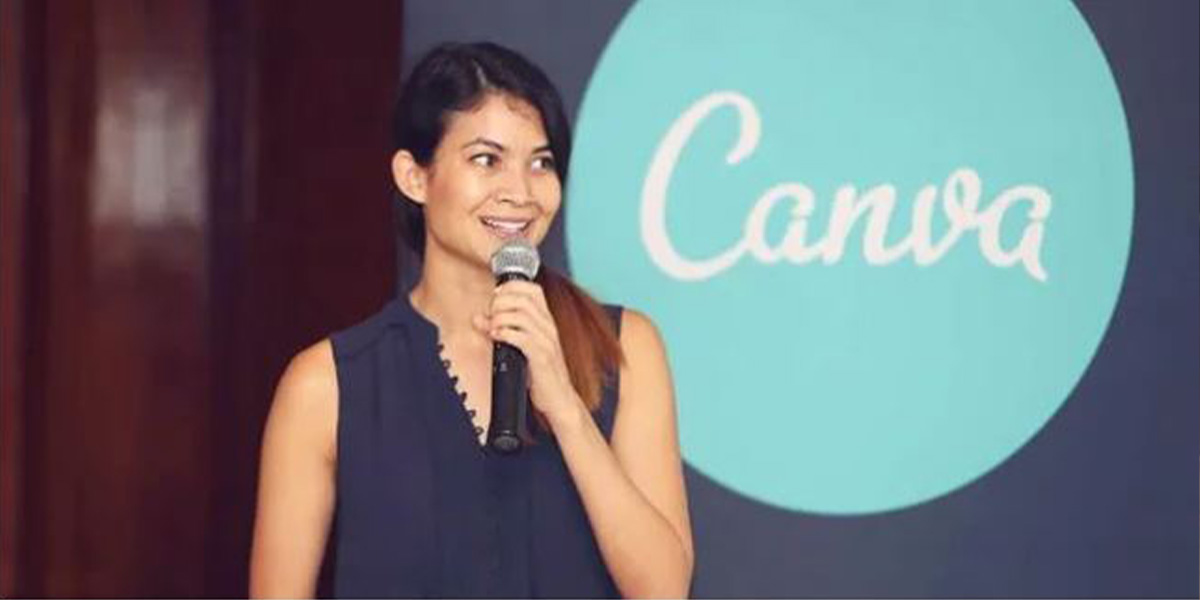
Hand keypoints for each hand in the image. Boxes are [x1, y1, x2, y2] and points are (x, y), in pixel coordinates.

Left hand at [473, 280, 584, 432]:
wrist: (559, 398)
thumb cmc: (541, 373)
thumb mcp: (523, 346)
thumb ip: (502, 329)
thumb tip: (478, 318)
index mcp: (547, 321)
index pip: (532, 289)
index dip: (510, 287)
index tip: (496, 297)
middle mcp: (549, 327)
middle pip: (523, 298)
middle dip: (500, 302)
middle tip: (491, 314)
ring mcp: (546, 340)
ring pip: (520, 315)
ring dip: (500, 318)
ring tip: (492, 327)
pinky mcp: (541, 356)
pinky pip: (520, 337)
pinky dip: (504, 333)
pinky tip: (497, 337)